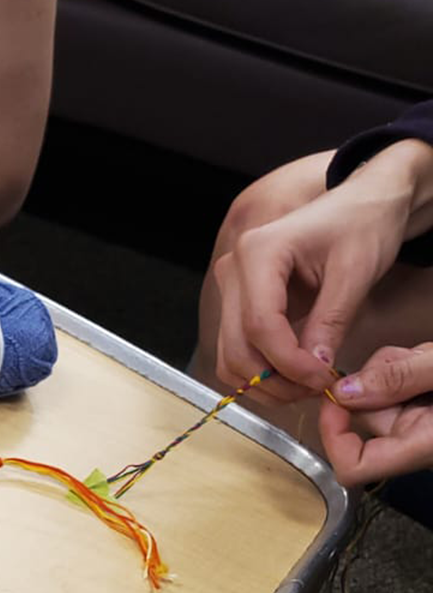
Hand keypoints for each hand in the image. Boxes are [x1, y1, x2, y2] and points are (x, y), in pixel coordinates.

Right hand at [212, 140, 430, 400]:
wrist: (363, 204)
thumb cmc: (362, 226)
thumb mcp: (355, 272)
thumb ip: (331, 322)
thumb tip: (315, 369)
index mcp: (257, 254)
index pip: (259, 325)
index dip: (288, 362)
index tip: (323, 379)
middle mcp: (233, 270)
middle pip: (236, 345)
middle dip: (274, 378)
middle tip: (317, 388)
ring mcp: (232, 286)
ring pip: (230, 354)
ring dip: (264, 380)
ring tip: (307, 384)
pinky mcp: (240, 301)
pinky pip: (237, 347)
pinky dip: (260, 370)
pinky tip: (294, 373)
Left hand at [320, 343, 432, 484]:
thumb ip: (399, 379)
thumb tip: (344, 392)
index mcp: (422, 447)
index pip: (353, 467)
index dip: (333, 436)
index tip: (334, 398)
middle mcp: (417, 441)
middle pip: (363, 415)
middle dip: (374, 378)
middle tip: (410, 358)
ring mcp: (421, 422)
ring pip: (378, 392)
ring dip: (391, 366)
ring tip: (424, 357)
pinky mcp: (426, 405)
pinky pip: (397, 384)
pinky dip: (404, 365)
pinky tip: (426, 358)